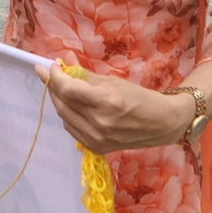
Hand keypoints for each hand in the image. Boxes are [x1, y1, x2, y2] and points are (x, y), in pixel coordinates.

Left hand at [39, 63, 191, 153]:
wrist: (161, 123)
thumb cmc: (140, 97)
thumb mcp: (113, 81)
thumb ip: (85, 76)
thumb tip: (63, 64)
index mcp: (105, 102)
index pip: (68, 89)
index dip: (55, 77)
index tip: (51, 66)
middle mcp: (98, 123)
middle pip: (62, 104)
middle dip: (53, 87)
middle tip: (50, 74)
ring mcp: (96, 139)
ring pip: (64, 117)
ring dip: (59, 101)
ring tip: (60, 89)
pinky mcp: (96, 148)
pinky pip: (72, 129)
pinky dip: (68, 116)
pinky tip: (71, 106)